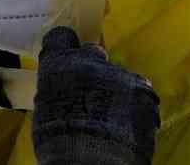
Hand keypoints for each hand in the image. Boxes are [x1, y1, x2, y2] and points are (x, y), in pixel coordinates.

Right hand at [33, 27, 159, 164]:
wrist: (92, 160)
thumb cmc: (59, 142)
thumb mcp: (46, 109)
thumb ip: (57, 89)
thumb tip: (64, 89)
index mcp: (59, 64)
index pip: (61, 37)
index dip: (65, 47)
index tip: (67, 55)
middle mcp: (89, 61)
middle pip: (93, 53)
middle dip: (94, 69)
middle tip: (92, 93)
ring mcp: (119, 73)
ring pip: (119, 76)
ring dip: (117, 91)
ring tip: (113, 119)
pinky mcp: (144, 90)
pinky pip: (139, 93)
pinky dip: (136, 107)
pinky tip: (128, 126)